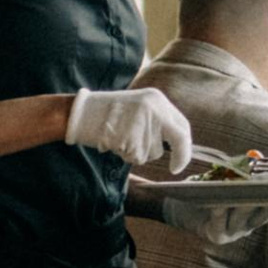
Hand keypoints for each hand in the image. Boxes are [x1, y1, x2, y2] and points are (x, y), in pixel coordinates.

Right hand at [68, 87, 192, 172]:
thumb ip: (157, 120)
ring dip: (140, 153)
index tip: (182, 159)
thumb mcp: (139, 106)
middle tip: (175, 168)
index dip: (185, 144)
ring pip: (153, 152)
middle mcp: (154, 108)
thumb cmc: (109, 114)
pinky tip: (116, 143)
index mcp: (157, 99)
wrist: (82, 112)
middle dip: (180, 156)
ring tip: (123, 139)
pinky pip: (137, 157)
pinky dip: (127, 156)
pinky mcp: (131, 135)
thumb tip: (176, 142)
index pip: (182, 125)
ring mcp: (143, 122)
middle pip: (178, 138)